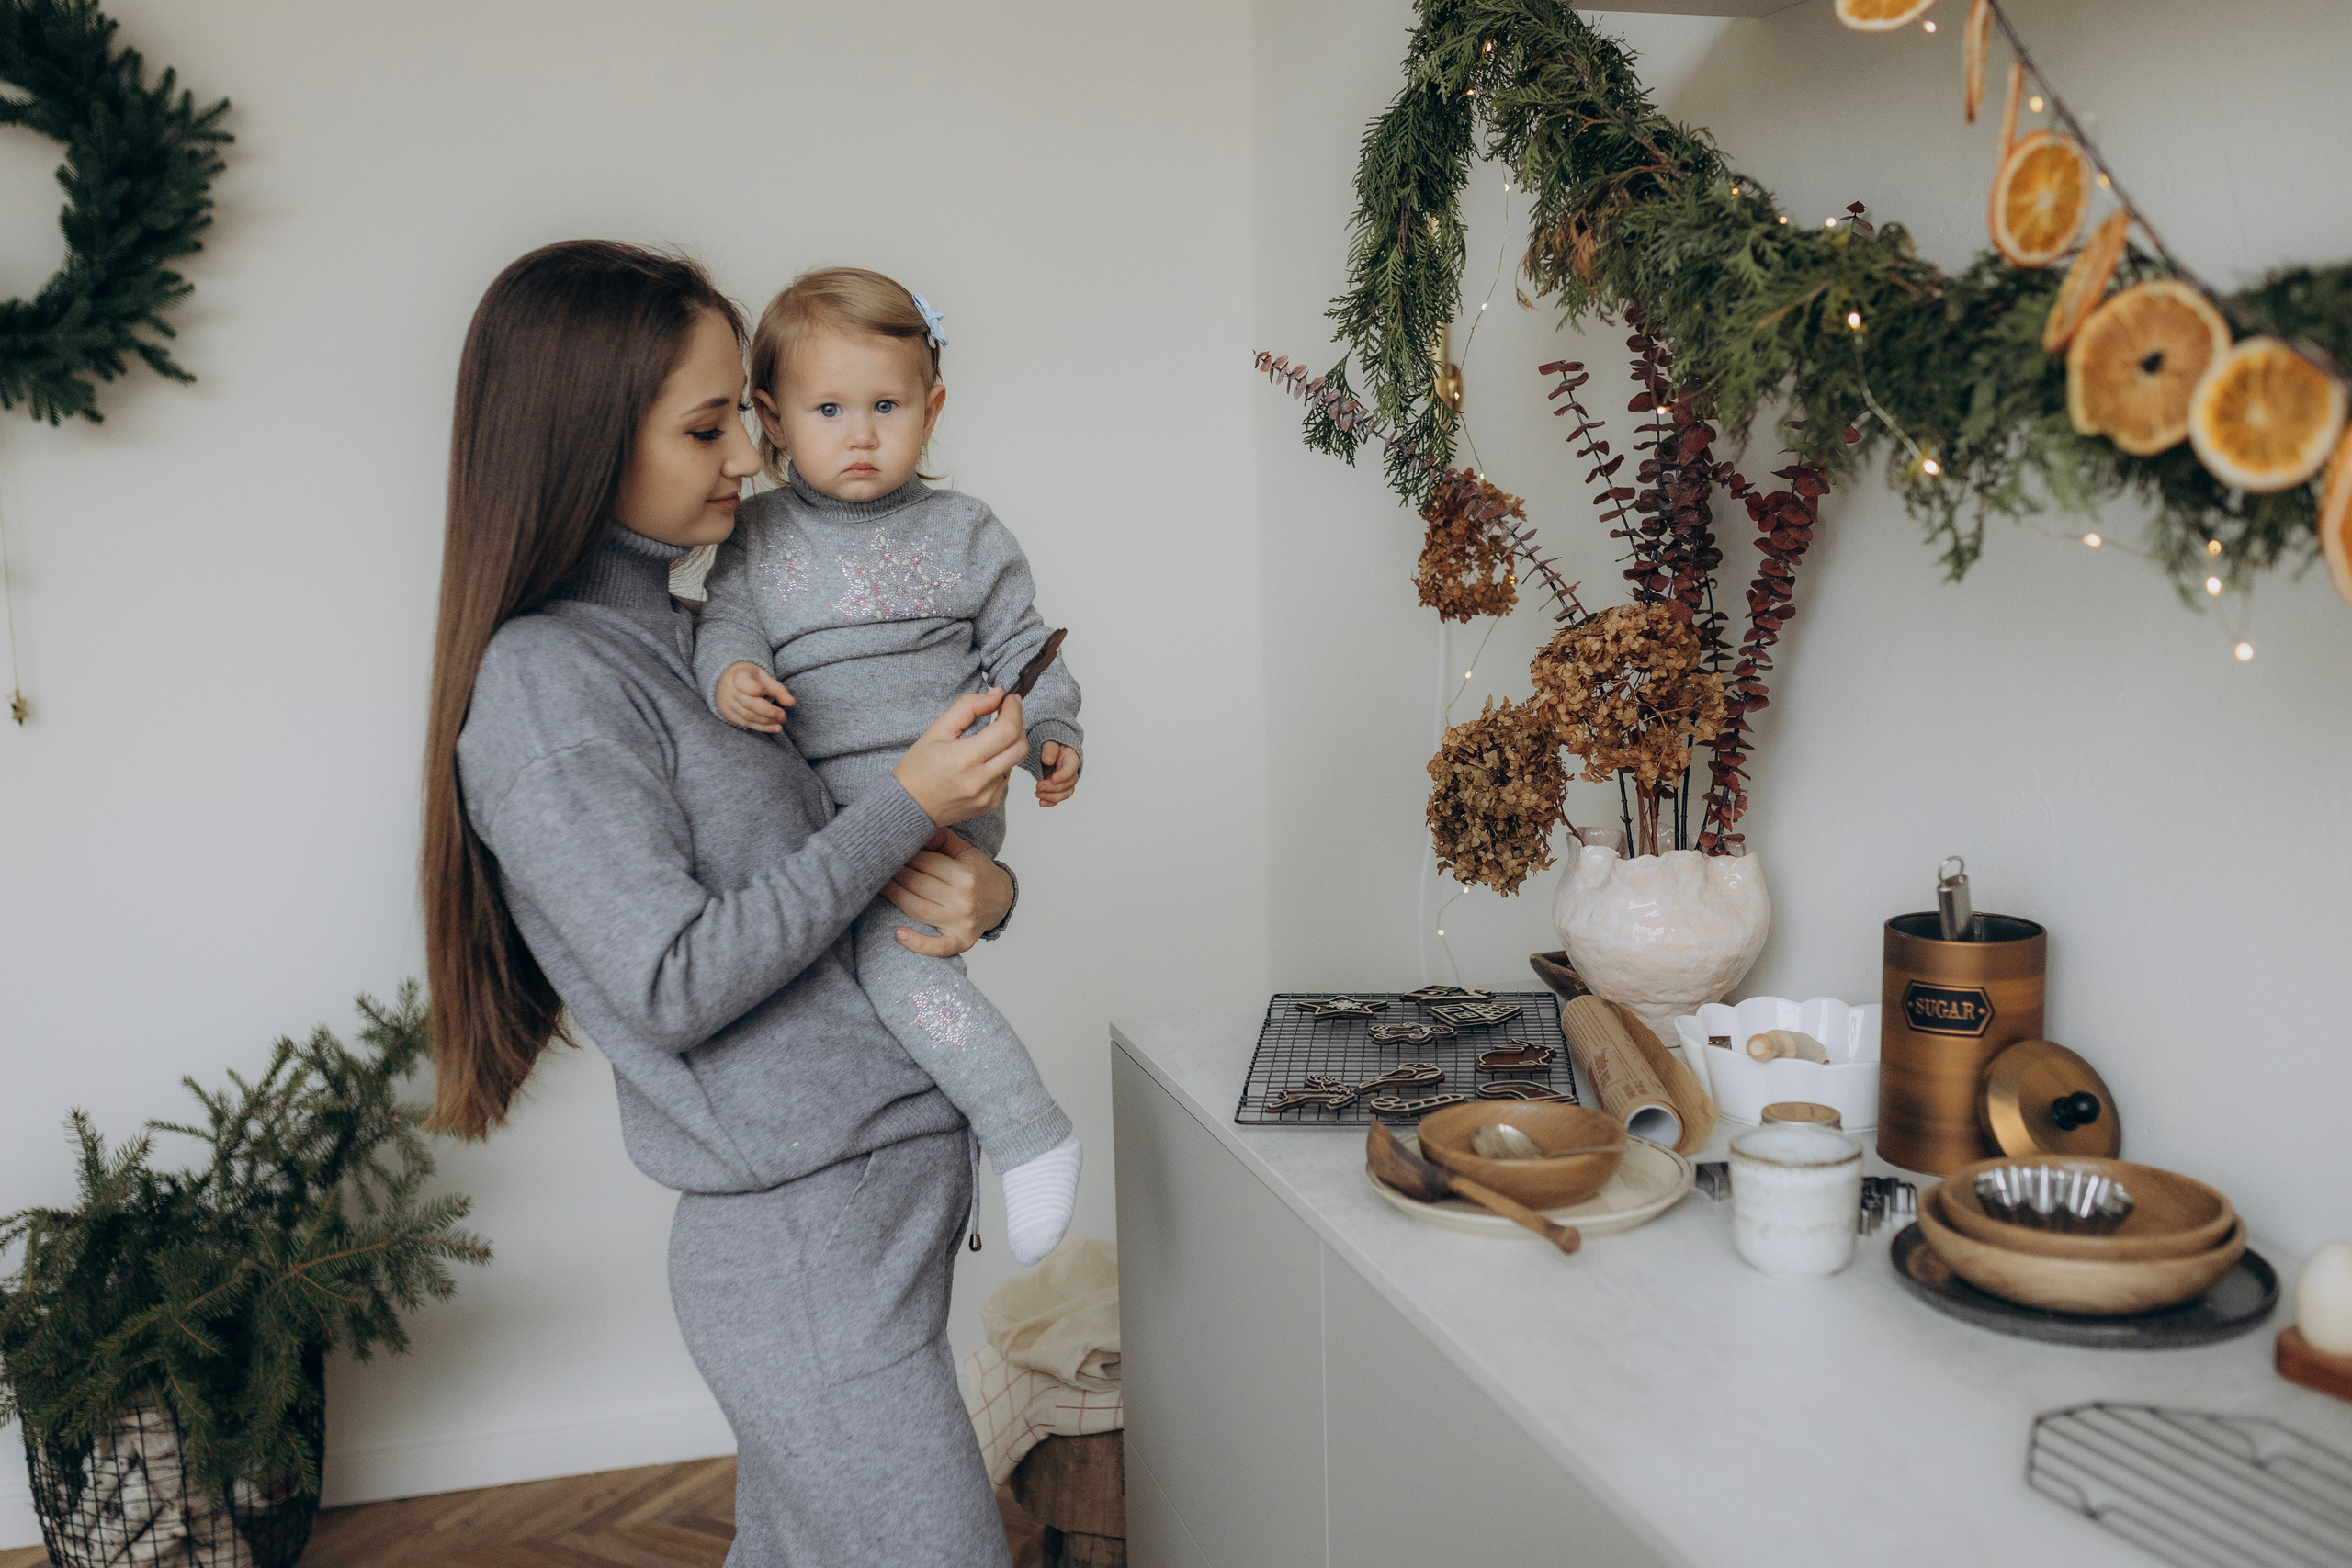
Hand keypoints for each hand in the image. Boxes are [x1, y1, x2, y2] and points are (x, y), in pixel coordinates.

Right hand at [715, 661, 793, 732]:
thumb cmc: (749, 677)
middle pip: (750, 705)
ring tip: (780, 721)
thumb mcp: (763, 677)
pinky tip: (775, 728)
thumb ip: (777, 689)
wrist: (726, 679)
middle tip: (783, 715)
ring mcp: (727, 705)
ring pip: (748, 717)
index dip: (760, 690)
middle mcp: (730, 691)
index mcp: (737, 677)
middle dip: (769, 712)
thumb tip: (791, 702)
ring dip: (767, 721)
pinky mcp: (729, 715)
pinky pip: (746, 724)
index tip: (768, 692)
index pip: (748, 686)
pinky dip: (762, 727)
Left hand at [882, 830, 1014, 956]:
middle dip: (895, 872)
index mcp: (966, 875)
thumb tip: (914, 827)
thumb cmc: (978, 874)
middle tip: (878, 864)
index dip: (904, 855)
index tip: (889, 849)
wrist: (1001, 901)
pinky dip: (917, 943)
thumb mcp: (965, 851)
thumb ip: (941, 839)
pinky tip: (899, 935)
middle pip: (918, 884)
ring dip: (894, 896)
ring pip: (918, 909)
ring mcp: (961, 923)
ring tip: (877, 885)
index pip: (925, 863)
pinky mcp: (960, 942)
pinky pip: (938, 947)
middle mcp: (964, 900)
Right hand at [892, 689, 1026, 826]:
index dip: (1013, 710)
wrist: (909, 806)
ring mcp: (988, 795)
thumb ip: (968, 707)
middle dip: (1017, 724)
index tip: (1009, 699)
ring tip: (991, 736)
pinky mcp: (991, 804)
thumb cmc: (917, 769)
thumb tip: (996, 695)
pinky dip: (1001, 762)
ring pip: (1015, 761)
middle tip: (1006, 712)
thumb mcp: (937, 729)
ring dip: (1009, 743)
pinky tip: (983, 759)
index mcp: (964, 759)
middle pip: (1020, 746)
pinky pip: (1006, 776)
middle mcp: (980, 780)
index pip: (1007, 730)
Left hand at [1036, 741, 1081, 806]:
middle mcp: (1072, 772)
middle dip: (1053, 788)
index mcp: (1072, 759)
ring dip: (1051, 797)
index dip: (1063, 776)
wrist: (1052, 751)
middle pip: (1068, 784)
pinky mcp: (1060, 788)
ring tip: (1038, 793)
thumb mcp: (1050, 743)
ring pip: (1064, 794)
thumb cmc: (1053, 746)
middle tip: (1039, 785)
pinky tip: (1041, 802)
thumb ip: (1050, 750)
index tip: (1053, 778)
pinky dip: (1050, 802)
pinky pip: (1058, 798)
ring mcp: (1066, 781)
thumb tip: (1048, 760)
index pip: (1071, 769)